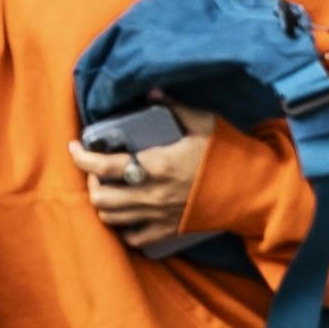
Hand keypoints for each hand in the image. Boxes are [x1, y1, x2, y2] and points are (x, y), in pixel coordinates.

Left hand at [67, 105, 217, 249]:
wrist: (254, 191)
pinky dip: (122, 226)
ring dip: (103, 203)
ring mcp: (158, 217)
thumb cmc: (229, 154)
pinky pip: (132, 237)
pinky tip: (126, 213)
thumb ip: (174, 106)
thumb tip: (152, 90)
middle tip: (96, 169)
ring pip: (110, 219)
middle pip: (100, 198)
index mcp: (156, 166)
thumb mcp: (202, 123)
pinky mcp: (167, 232)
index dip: (81, 158)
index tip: (74, 148)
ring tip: (107, 189)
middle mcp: (151, 195)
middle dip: (90, 182)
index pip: (103, 167)